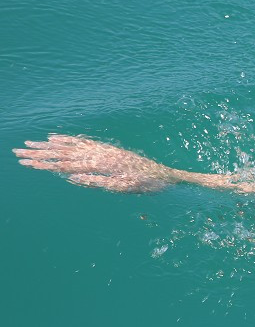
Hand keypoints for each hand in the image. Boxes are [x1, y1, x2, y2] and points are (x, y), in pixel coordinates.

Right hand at [14, 134, 174, 192]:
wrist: (164, 175)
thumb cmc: (145, 185)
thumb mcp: (122, 188)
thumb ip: (97, 182)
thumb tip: (72, 177)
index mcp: (100, 164)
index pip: (66, 164)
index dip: (45, 164)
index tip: (27, 164)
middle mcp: (99, 153)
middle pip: (63, 153)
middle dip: (39, 153)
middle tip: (18, 153)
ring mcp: (102, 149)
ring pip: (70, 146)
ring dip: (48, 145)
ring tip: (29, 144)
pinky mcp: (107, 149)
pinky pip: (83, 142)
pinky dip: (67, 139)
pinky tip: (55, 137)